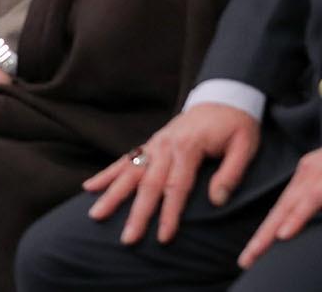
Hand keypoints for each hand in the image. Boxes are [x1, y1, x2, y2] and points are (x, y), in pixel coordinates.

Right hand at [85, 103, 261, 245]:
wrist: (223, 97)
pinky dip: (107, 174)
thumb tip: (216, 200)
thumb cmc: (237, 125)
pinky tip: (90, 187)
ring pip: (129, 173)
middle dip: (136, 213)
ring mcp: (154, 144)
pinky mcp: (150, 144)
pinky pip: (125, 160)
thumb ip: (231, 173)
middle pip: (147, 184)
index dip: (169, 213)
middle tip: (127, 238)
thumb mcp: (245, 146)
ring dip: (112, 195)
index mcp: (188, 148)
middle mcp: (164, 146)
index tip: (163, 237)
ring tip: (96, 214)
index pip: (176, 187)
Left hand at [240, 145, 321, 268]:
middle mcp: (307, 174)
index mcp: (307, 176)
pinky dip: (296, 217)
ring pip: (290, 207)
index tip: (253, 252)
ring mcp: (318, 175)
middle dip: (261, 237)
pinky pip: (310, 200)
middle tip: (245, 260)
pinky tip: (283, 233)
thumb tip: (295, 223)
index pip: (282, 207)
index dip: (267, 230)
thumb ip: (313, 198)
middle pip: (279, 210)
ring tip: (256, 251)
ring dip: (271, 231)